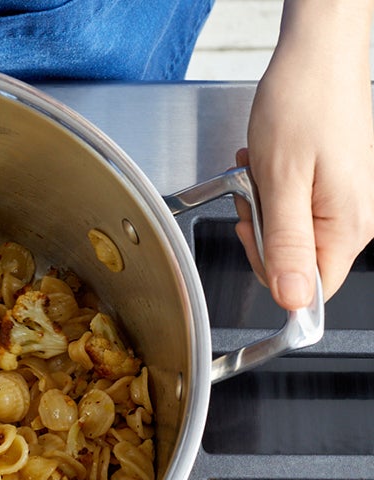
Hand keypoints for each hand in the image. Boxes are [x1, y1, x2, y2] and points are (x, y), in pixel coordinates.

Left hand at [238, 0, 373, 309]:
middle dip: (261, 231)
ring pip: (289, 231)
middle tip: (251, 194)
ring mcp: (344, 201)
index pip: (309, 289)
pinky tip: (265, 163)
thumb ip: (286, 245)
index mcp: (347, 226)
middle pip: (294, 260)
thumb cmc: (302, 105)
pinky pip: (294, 204)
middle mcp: (353, 219)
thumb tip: (290, 299)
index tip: (252, 232)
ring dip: (263, 205)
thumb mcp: (280, 183)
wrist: (317, 56)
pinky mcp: (332, 185)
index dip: (270, 271)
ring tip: (258, 170)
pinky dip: (271, 188)